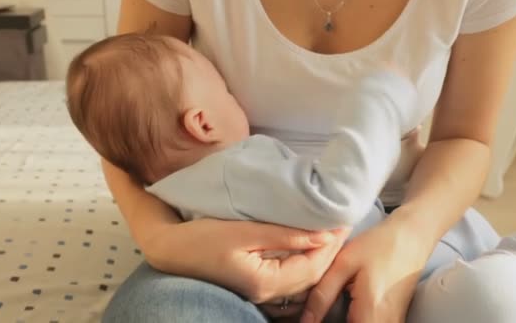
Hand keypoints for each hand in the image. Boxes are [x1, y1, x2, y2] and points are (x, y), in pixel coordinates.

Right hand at [145, 218, 348, 302]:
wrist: (171, 250)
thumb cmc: (202, 238)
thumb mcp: (244, 231)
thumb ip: (284, 235)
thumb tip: (321, 235)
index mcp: (266, 281)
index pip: (313, 266)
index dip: (332, 245)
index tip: (344, 221)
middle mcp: (266, 293)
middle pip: (312, 276)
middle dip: (331, 251)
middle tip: (343, 225)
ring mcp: (260, 293)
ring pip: (303, 280)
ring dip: (320, 258)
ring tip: (331, 234)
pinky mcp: (255, 286)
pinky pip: (290, 280)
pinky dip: (305, 265)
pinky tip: (308, 248)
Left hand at [301, 214, 432, 322]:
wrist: (412, 235)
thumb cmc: (380, 244)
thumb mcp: (344, 264)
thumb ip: (322, 295)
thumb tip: (306, 320)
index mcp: (371, 312)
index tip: (310, 319)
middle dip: (331, 322)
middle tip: (318, 311)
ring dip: (344, 320)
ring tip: (332, 306)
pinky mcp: (395, 320)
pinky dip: (355, 320)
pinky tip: (347, 308)